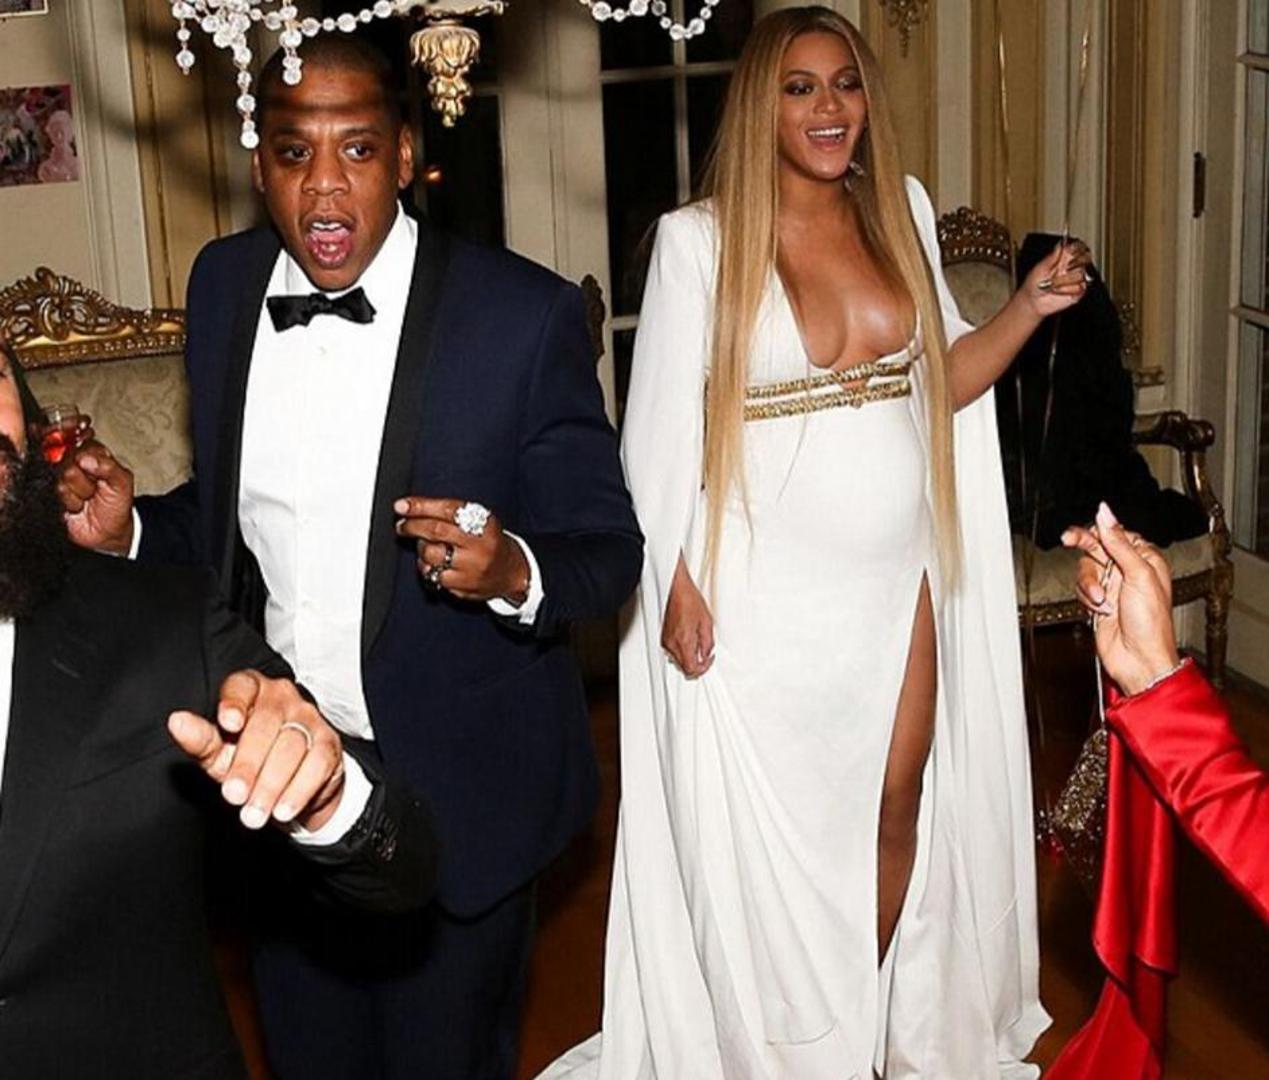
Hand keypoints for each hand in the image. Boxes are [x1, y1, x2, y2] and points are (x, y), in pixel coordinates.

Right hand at [56, 436, 135, 554]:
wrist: (107, 531)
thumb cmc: (116, 503)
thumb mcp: (123, 483)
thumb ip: (110, 467)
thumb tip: (86, 459)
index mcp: (91, 452)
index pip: (80, 442)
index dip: (88, 458)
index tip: (96, 471)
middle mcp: (72, 461)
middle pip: (69, 460)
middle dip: (87, 480)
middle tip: (95, 488)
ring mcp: (59, 477)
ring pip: (63, 478)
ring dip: (80, 493)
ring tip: (87, 498)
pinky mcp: (50, 493)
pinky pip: (56, 493)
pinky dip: (71, 503)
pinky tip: (77, 506)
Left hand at [167, 670, 345, 831]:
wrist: (290, 783)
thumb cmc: (247, 758)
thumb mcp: (218, 752)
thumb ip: (200, 739)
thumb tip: (177, 721)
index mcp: (251, 690)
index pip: (242, 686)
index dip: (235, 702)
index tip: (227, 723)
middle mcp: (282, 697)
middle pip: (267, 724)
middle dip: (249, 764)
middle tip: (233, 796)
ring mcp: (309, 718)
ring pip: (292, 746)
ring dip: (271, 785)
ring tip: (253, 814)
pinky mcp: (329, 743)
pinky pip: (317, 764)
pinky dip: (299, 790)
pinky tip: (283, 810)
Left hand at [393, 496, 529, 603]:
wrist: (511, 572)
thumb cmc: (488, 541)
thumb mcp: (480, 520)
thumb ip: (451, 514)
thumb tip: (411, 508)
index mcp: (483, 524)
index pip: (447, 510)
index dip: (421, 506)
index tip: (401, 506)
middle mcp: (479, 546)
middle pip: (436, 532)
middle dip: (412, 527)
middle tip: (402, 526)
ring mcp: (471, 569)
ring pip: (431, 556)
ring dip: (420, 549)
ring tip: (424, 546)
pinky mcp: (463, 588)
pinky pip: (434, 576)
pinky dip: (427, 567)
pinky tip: (434, 563)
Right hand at [661, 556, 714, 677]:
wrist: (674, 588)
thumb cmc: (688, 598)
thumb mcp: (706, 621)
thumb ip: (708, 642)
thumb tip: (708, 653)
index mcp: (684, 641)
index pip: (692, 669)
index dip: (703, 668)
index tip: (709, 659)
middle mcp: (672, 644)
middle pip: (684, 668)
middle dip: (696, 664)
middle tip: (705, 655)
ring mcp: (666, 641)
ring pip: (678, 660)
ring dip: (689, 657)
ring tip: (698, 644)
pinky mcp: (663, 636)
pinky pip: (673, 651)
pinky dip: (682, 649)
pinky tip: (689, 639)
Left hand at [1019, 238, 1091, 319]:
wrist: (1032, 301)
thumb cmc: (1033, 284)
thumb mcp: (1041, 267)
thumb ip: (1053, 256)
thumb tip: (1061, 244)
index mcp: (1064, 258)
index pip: (1079, 247)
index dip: (1078, 247)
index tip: (1070, 251)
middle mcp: (1073, 267)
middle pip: (1086, 257)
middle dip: (1074, 263)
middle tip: (1062, 269)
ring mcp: (1077, 279)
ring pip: (1081, 274)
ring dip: (1064, 280)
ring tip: (1052, 285)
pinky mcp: (1078, 291)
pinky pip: (1080, 288)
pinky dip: (1067, 290)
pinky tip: (1059, 292)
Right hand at [1062, 502, 1180, 694]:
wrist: (1138, 660)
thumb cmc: (1151, 624)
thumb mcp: (1139, 575)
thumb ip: (1119, 543)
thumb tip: (1106, 514)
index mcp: (1145, 560)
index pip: (1117, 534)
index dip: (1101, 530)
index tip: (1085, 530)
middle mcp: (1128, 570)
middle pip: (1097, 546)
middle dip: (1084, 546)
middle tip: (1068, 538)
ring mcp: (1112, 586)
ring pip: (1085, 568)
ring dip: (1089, 584)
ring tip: (1101, 600)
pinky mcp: (1098, 601)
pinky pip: (1081, 588)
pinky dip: (1086, 597)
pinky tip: (1099, 608)